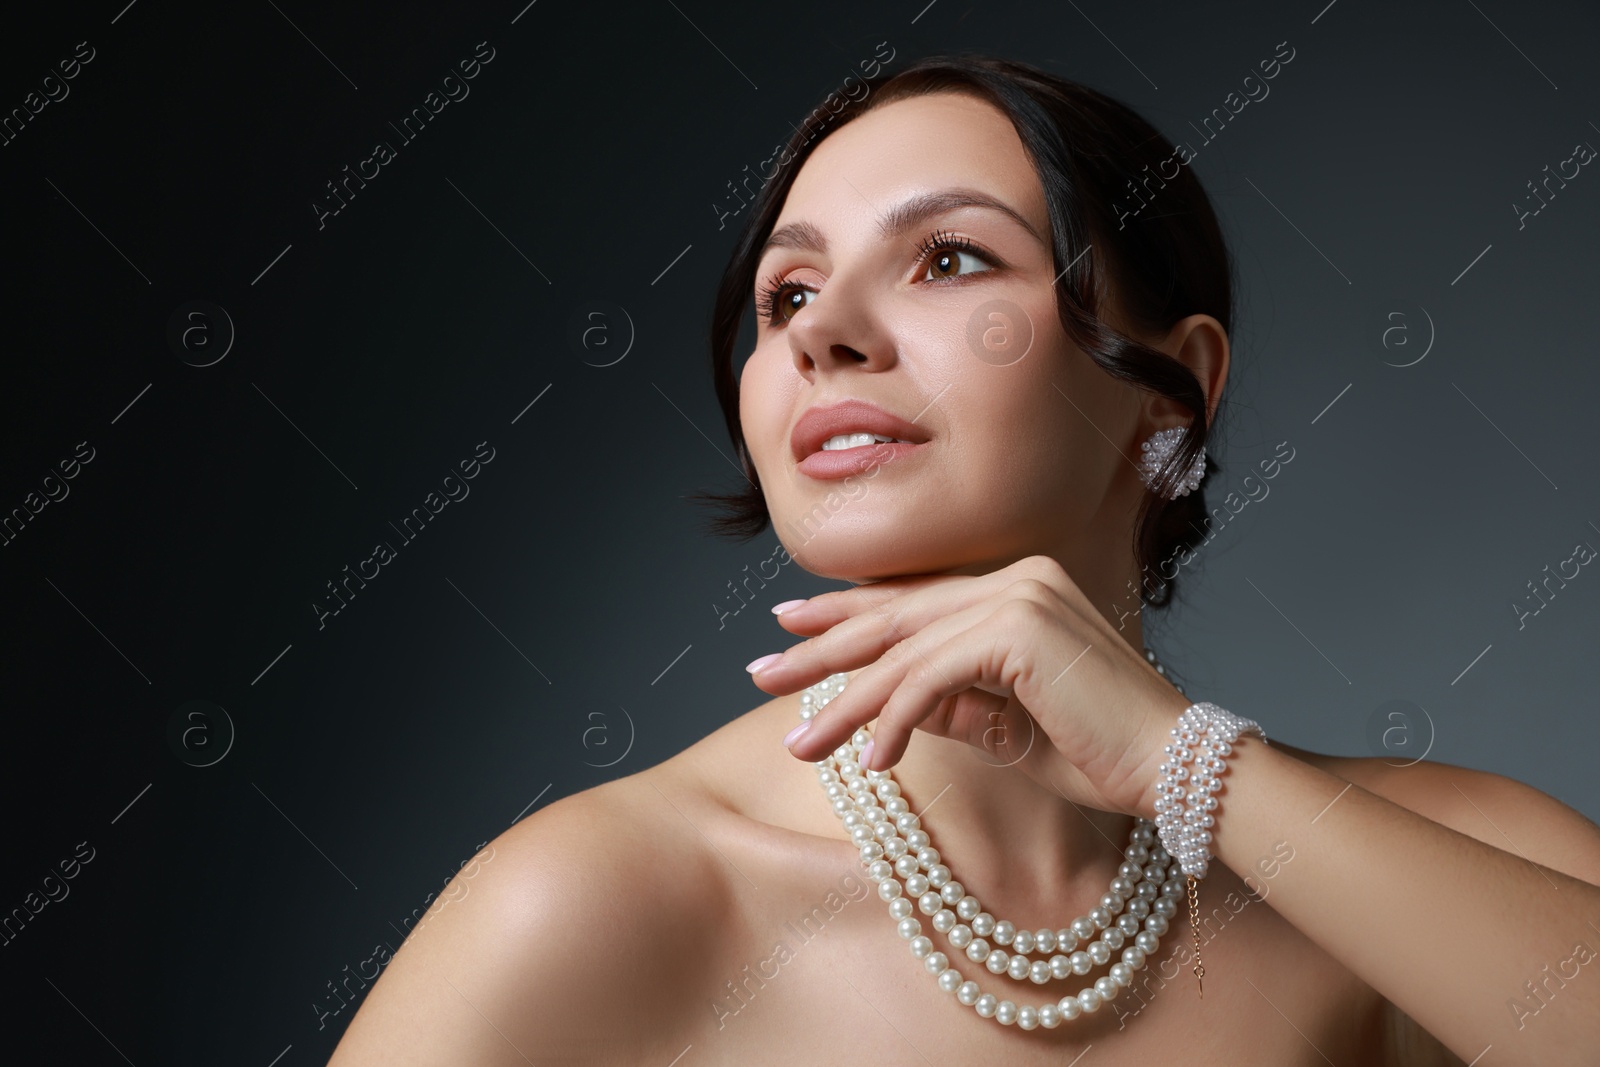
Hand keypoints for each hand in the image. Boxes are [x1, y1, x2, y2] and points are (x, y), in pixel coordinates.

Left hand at [749, 555, 1192, 818]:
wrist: (1178, 768)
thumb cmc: (1102, 753)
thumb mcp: (1011, 728)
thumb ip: (958, 705)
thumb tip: (900, 706)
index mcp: (1016, 589)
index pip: (912, 600)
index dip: (845, 612)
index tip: (787, 627)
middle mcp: (1015, 579)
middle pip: (894, 617)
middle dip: (820, 651)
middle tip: (760, 675)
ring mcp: (1019, 598)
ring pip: (903, 653)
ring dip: (844, 703)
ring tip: (801, 746)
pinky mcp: (1019, 634)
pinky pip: (932, 679)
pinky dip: (895, 720)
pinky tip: (872, 761)